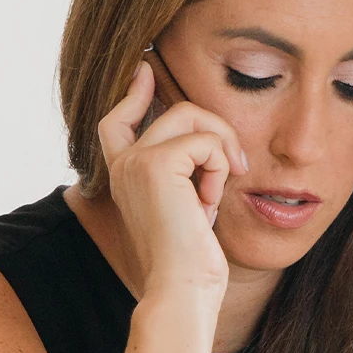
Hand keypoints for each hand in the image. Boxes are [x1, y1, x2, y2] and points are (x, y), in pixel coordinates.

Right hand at [97, 62, 247, 301]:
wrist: (183, 285)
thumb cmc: (192, 257)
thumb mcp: (189, 207)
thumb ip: (188, 174)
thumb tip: (211, 145)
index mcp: (124, 173)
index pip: (119, 119)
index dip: (134, 92)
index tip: (146, 67)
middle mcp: (123, 163)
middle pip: (177, 111)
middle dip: (217, 129)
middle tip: (234, 166)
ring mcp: (135, 160)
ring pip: (194, 117)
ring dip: (221, 151)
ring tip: (215, 194)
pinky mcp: (155, 163)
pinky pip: (206, 142)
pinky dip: (219, 168)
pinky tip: (209, 203)